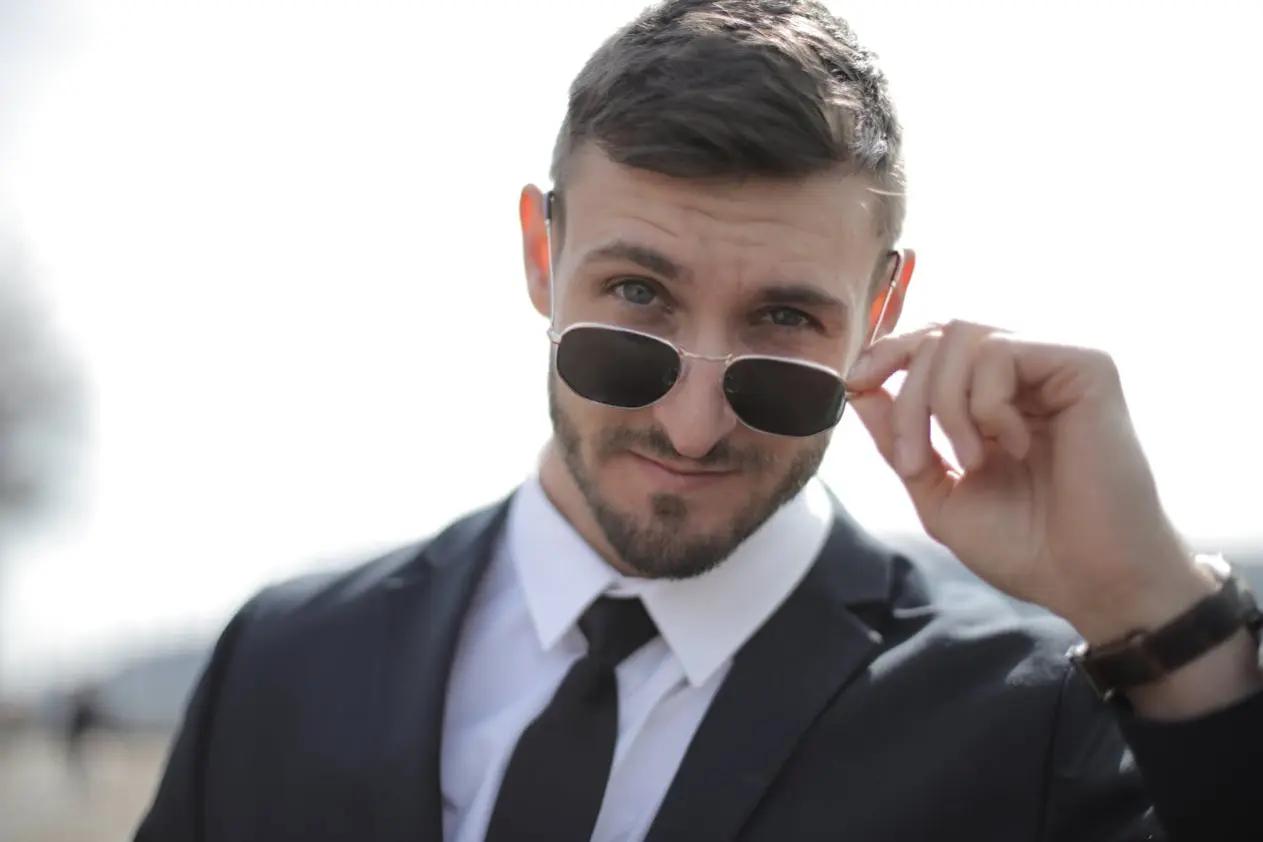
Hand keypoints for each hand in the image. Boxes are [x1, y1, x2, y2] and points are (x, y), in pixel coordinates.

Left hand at [845, 320, 1207, 642]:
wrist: (1089, 582)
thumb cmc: (1026, 546)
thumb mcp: (938, 492)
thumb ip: (899, 439)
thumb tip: (859, 389)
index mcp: (992, 398)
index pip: (929, 343)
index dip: (885, 353)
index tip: (854, 385)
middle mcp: (1025, 373)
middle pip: (936, 336)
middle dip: (907, 396)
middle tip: (913, 461)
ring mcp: (1055, 365)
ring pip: (962, 336)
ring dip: (943, 403)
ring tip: (969, 460)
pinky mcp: (1086, 366)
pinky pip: (1002, 351)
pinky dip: (987, 403)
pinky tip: (1016, 445)